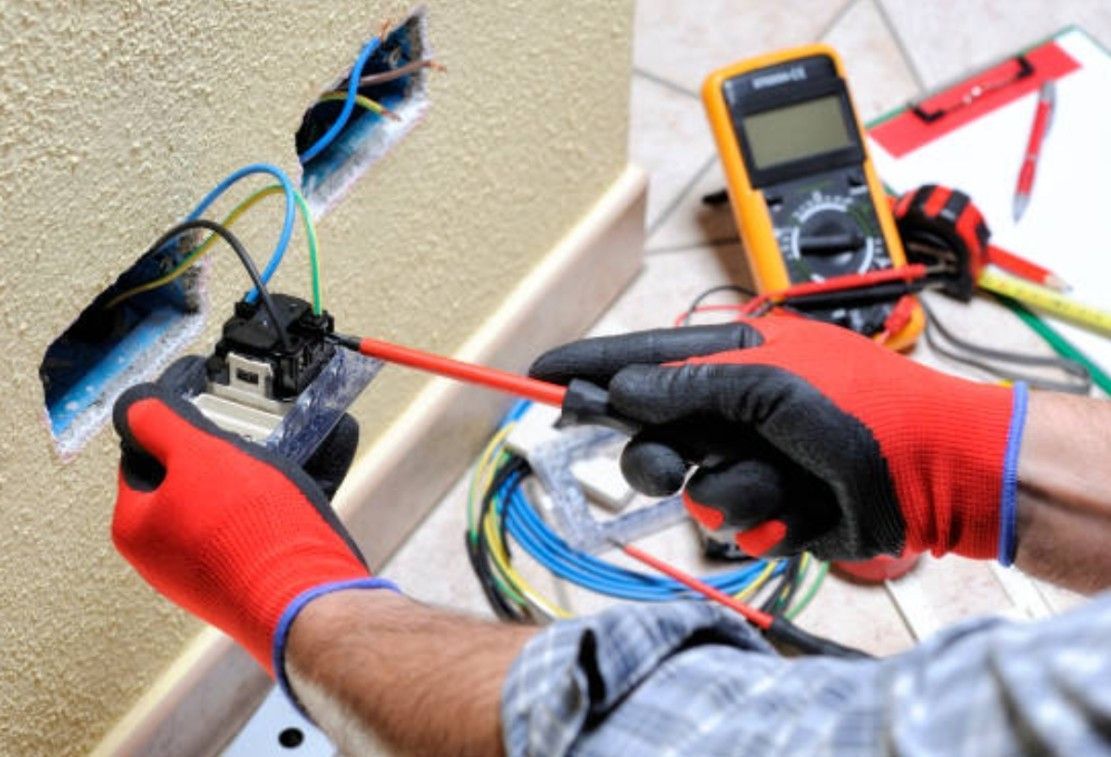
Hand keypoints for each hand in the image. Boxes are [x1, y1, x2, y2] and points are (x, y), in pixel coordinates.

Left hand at [111, 382, 395, 682]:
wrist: (307, 599)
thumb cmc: (251, 536)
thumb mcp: (199, 455)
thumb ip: (161, 422)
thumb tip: (137, 406)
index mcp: (136, 527)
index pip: (142, 456)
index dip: (176, 428)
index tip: (205, 414)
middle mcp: (164, 557)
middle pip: (187, 481)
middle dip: (222, 457)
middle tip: (250, 444)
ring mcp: (206, 573)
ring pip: (225, 505)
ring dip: (252, 482)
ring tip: (281, 472)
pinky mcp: (246, 581)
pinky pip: (253, 530)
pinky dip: (272, 511)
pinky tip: (295, 503)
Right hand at [530, 317, 1026, 561]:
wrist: (936, 472)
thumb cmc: (866, 409)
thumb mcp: (771, 384)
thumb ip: (688, 385)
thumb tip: (623, 388)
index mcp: (735, 358)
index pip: (643, 357)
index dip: (591, 366)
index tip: (540, 371)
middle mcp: (736, 407)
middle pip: (651, 433)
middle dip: (658, 454)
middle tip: (672, 463)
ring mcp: (752, 458)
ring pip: (690, 487)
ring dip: (732, 491)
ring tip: (777, 483)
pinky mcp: (770, 506)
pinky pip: (731, 521)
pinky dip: (764, 518)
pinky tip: (801, 507)